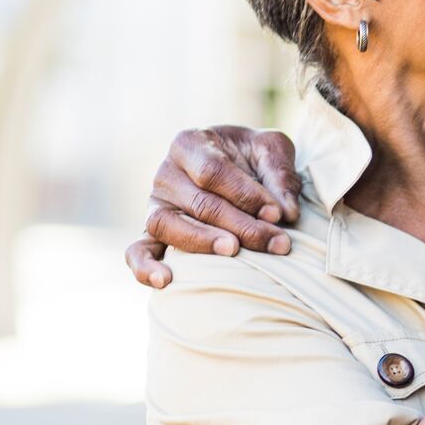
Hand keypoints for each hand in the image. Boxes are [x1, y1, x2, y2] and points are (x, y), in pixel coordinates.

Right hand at [123, 127, 303, 287]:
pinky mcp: (152, 233)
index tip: (279, 214)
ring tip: (233, 251)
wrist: (237, 168)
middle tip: (277, 243)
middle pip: (200, 203)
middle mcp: (166, 173)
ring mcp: (156, 204)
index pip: (213, 172)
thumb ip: (279, 174)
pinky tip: (165, 281)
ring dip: (202, 242)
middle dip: (242, 226)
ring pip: (168, 226)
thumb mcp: (270, 149)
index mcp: (190, 144)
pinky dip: (145, 267)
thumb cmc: (252, 157)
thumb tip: (286, 212)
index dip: (246, 195)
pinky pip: (138, 251)